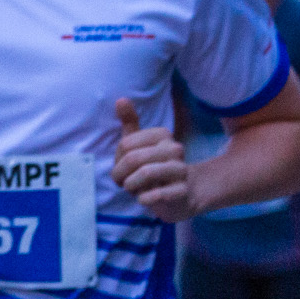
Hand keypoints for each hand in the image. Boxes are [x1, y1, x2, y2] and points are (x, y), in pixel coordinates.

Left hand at [112, 98, 195, 221]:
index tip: (120, 168)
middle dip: (120, 174)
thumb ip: (130, 123)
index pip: (125, 144)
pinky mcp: (183, 191)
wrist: (182, 193)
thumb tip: (120, 99)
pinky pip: (157, 194)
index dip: (117, 160)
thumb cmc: (154, 167)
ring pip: (146, 173)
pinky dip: (144, 198)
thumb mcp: (140, 145)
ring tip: (132, 189)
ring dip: (131, 185)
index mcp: (162, 135)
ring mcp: (181, 170)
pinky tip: (143, 199)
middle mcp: (174, 149)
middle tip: (121, 182)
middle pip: (133, 158)